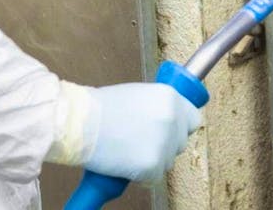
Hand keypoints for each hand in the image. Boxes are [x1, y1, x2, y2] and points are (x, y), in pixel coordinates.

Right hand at [48, 82, 201, 183]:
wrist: (79, 123)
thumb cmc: (99, 108)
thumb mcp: (137, 95)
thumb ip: (157, 107)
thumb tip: (165, 120)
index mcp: (170, 98)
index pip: (193, 119)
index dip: (180, 127)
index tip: (169, 131)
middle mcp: (173, 119)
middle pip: (180, 142)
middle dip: (164, 145)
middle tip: (139, 142)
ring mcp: (164, 144)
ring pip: (167, 161)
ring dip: (151, 160)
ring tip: (126, 149)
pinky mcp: (152, 166)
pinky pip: (152, 178)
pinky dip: (139, 176)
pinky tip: (123, 162)